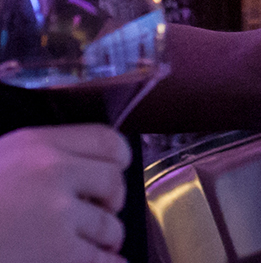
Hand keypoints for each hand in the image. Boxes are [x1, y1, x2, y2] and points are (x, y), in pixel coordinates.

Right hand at [0, 124, 130, 262]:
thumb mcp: (1, 159)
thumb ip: (40, 158)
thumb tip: (84, 169)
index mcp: (38, 144)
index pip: (108, 141)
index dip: (117, 160)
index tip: (114, 172)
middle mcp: (54, 174)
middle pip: (115, 184)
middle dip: (110, 203)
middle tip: (99, 214)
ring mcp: (58, 216)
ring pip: (111, 227)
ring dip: (103, 240)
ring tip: (84, 245)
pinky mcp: (59, 254)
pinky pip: (105, 262)